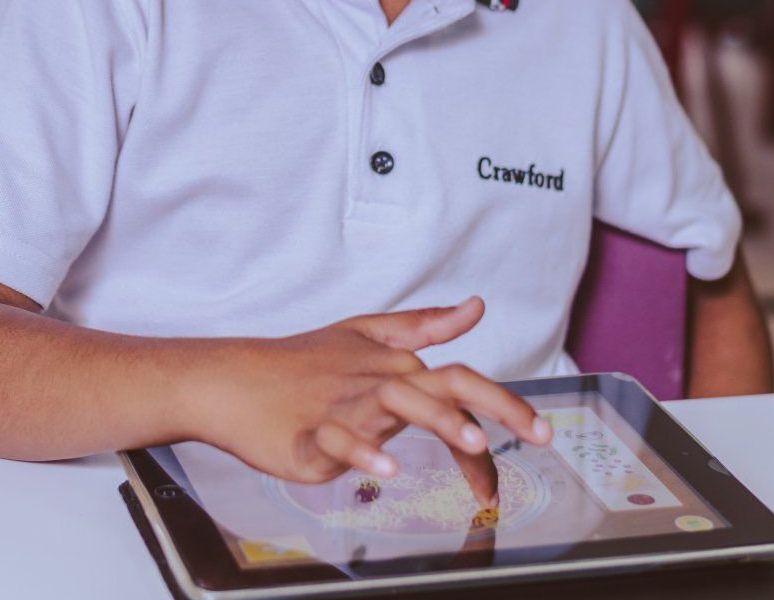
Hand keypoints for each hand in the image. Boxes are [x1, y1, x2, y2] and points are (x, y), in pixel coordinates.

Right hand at [192, 297, 551, 508]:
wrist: (232, 380)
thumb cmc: (300, 364)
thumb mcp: (364, 336)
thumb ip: (423, 324)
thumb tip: (475, 307)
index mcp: (393, 364)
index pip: (459, 377)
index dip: (505, 403)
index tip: (541, 435)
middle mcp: (376, 382)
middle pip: (444, 385)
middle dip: (498, 407)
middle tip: (541, 434)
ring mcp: (343, 407)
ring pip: (397, 403)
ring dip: (439, 419)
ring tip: (474, 442)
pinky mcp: (310, 435)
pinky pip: (339, 440)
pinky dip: (363, 451)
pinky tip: (388, 466)